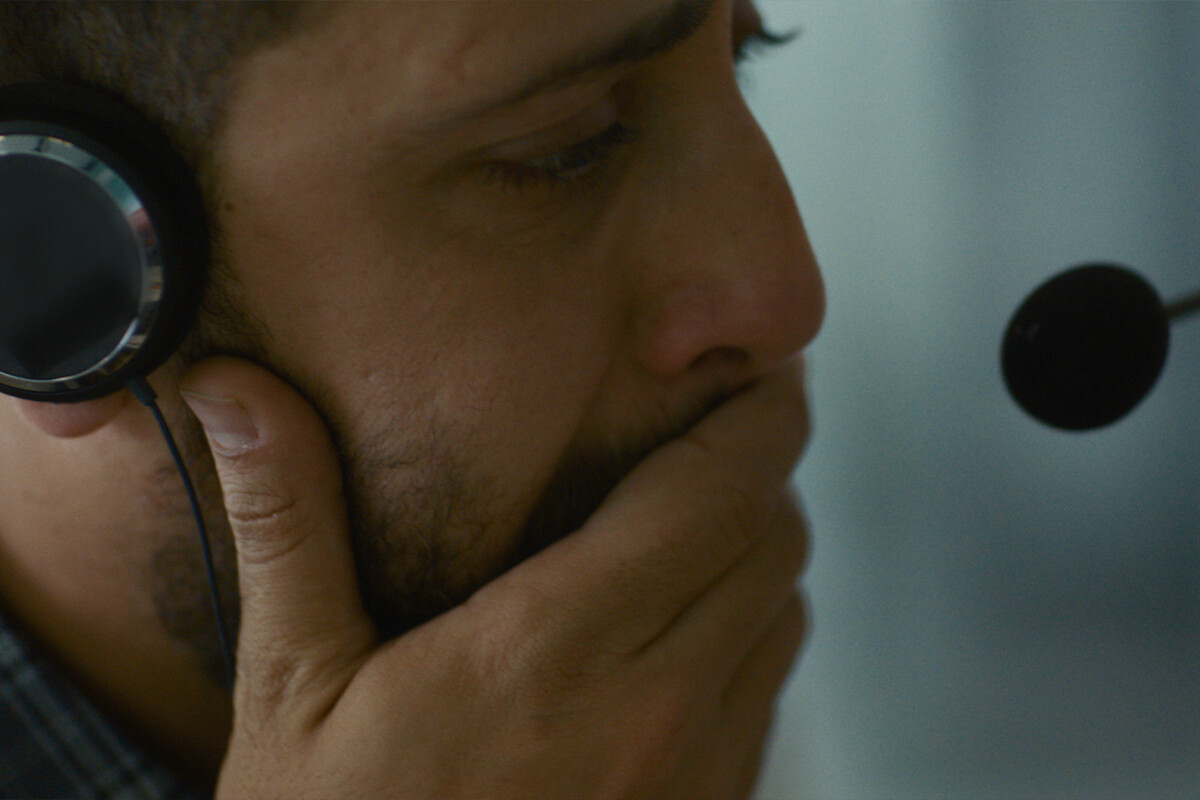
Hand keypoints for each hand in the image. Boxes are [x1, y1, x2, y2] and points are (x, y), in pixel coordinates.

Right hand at [180, 356, 810, 799]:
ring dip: (758, 548)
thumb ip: (291, 525)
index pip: (712, 493)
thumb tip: (243, 396)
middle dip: (758, 466)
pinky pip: (769, 691)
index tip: (760, 366)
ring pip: (784, 611)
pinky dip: (753, 630)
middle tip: (718, 424)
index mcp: (553, 649)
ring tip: (702, 516)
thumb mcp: (292, 690)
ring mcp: (696, 770)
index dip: (758, 414)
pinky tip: (685, 629)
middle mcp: (652, 705)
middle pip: (771, 538)